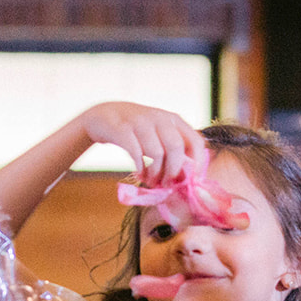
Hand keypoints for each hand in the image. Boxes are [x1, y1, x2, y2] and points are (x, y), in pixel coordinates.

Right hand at [78, 103, 207, 186]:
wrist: (103, 115)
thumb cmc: (136, 130)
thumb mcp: (159, 132)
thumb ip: (173, 148)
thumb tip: (188, 177)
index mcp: (173, 120)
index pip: (196, 141)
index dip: (197, 163)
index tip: (191, 181)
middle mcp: (159, 118)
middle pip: (176, 148)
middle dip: (173, 171)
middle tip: (166, 184)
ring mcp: (140, 122)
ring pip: (156, 153)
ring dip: (154, 173)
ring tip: (149, 180)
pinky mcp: (122, 129)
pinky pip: (136, 153)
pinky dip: (140, 168)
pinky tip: (138, 173)